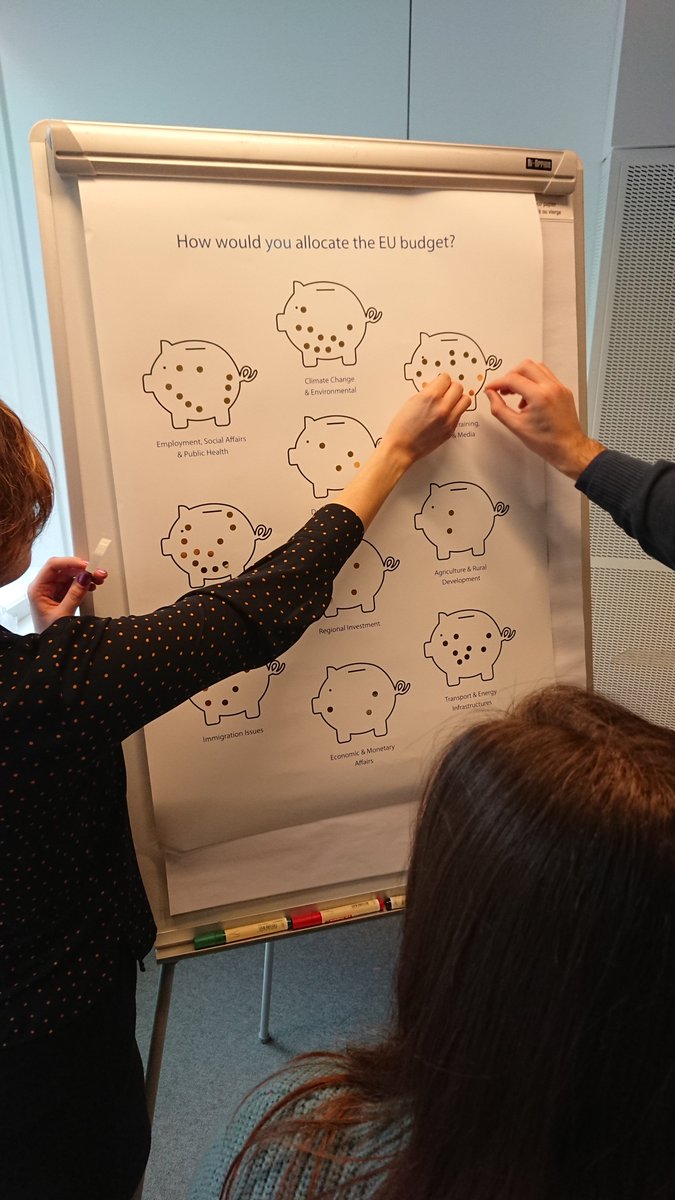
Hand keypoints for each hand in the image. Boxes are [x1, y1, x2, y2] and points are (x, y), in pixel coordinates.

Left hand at [28, 557, 107, 632]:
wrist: (49, 648)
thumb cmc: (47, 634)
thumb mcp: (62, 614)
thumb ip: (74, 595)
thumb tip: (84, 577)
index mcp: (38, 589)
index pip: (52, 566)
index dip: (70, 562)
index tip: (86, 565)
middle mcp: (45, 587)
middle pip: (64, 569)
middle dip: (82, 569)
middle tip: (97, 572)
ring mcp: (54, 590)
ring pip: (71, 575)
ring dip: (86, 575)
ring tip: (99, 578)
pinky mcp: (62, 595)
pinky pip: (74, 583)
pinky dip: (85, 583)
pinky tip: (93, 585)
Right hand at [337, 374, 471, 529]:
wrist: (401, 448)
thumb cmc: (401, 427)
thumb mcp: (411, 402)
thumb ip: (427, 393)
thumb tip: (437, 388)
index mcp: (430, 397)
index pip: (446, 378)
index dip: (441, 380)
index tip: (439, 383)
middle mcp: (442, 408)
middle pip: (458, 387)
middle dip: (451, 387)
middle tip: (444, 391)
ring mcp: (449, 420)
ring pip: (465, 400)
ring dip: (457, 398)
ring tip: (449, 401)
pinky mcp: (451, 430)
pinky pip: (460, 415)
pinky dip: (454, 412)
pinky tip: (444, 414)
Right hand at [485, 359, 603, 478]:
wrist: (568, 447)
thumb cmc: (547, 441)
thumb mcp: (516, 427)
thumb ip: (499, 409)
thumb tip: (491, 395)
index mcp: (539, 396)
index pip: (512, 379)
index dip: (497, 383)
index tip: (491, 388)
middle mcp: (551, 387)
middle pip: (525, 366)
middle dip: (510, 375)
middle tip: (503, 388)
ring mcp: (559, 387)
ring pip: (537, 367)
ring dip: (522, 376)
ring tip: (516, 392)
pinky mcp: (564, 390)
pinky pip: (546, 376)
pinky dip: (533, 381)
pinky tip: (528, 397)